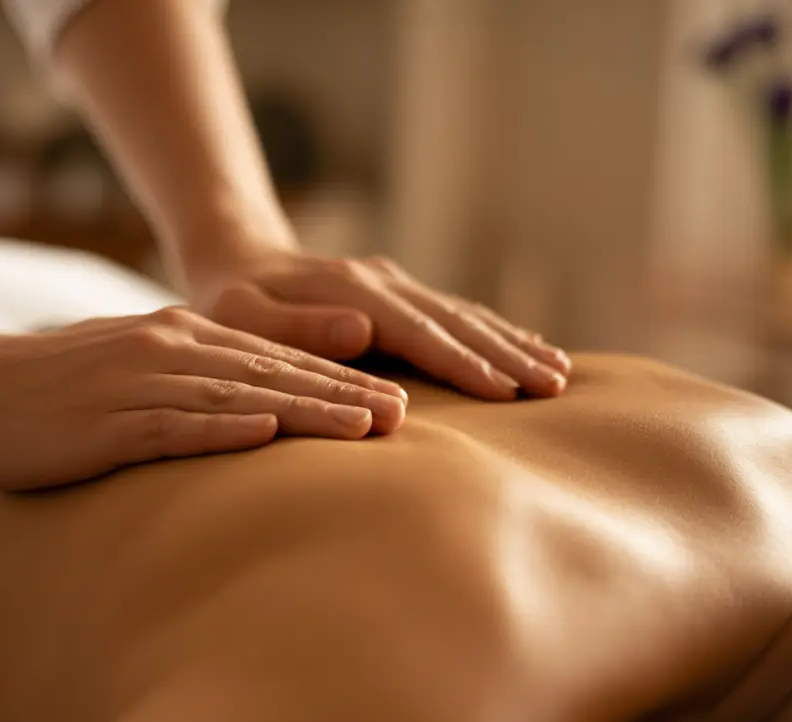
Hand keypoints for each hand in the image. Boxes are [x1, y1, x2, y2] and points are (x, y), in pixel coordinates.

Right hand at [0, 307, 407, 490]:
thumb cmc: (42, 393)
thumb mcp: (123, 378)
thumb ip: (180, 387)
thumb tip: (241, 410)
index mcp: (174, 339)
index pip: (271, 360)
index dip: (335, 379)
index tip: (391, 401)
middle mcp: (165, 350)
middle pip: (271, 372)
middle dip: (342, 393)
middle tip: (404, 416)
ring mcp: (134, 383)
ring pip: (238, 394)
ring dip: (306, 409)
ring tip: (366, 428)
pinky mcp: (103, 422)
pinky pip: (174, 425)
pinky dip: (224, 428)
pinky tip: (268, 434)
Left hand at [186, 248, 571, 400]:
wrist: (235, 258)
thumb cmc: (230, 300)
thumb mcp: (243, 315)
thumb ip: (298, 325)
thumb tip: (363, 329)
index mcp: (349, 290)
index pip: (418, 332)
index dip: (463, 364)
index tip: (506, 393)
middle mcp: (381, 282)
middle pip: (455, 322)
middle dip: (508, 355)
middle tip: (556, 387)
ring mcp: (394, 284)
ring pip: (465, 315)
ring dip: (513, 342)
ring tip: (561, 372)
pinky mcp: (398, 292)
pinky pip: (455, 313)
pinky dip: (495, 331)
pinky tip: (529, 347)